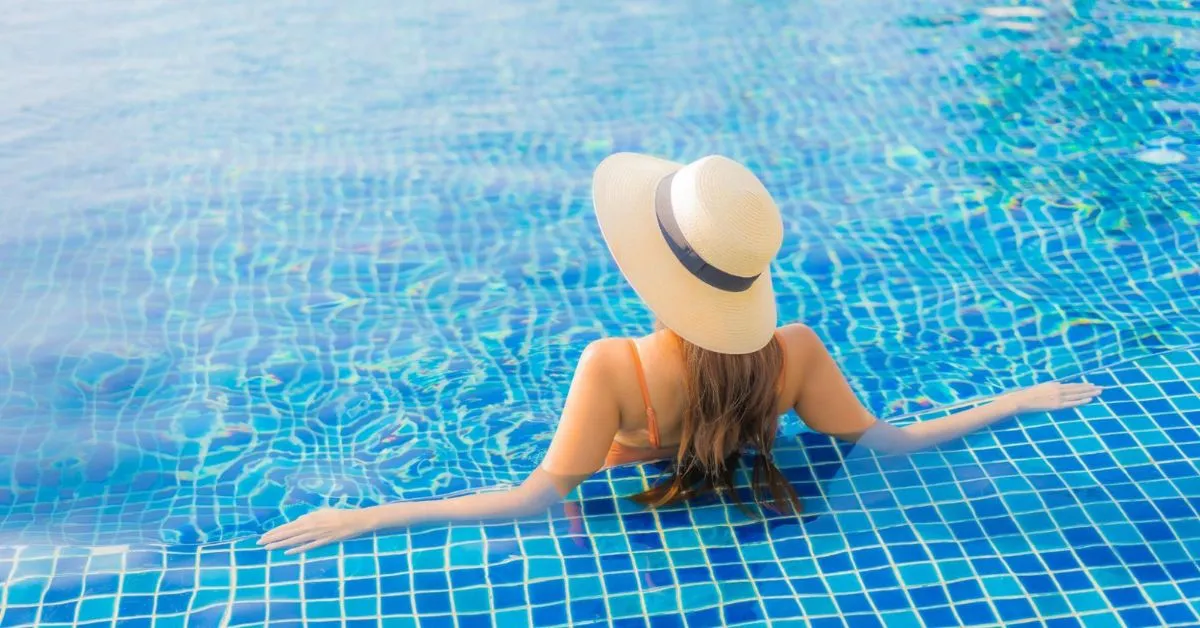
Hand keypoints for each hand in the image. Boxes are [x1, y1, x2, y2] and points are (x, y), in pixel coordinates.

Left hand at [258, 508, 375, 554]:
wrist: (354, 520)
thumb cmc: (338, 514)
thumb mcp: (321, 511)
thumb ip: (309, 516)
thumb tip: (299, 521)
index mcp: (309, 518)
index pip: (287, 526)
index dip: (275, 531)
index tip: (263, 535)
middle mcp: (310, 526)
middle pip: (287, 533)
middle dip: (272, 538)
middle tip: (259, 543)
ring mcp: (316, 535)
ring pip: (294, 540)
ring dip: (280, 544)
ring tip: (268, 548)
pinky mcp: (323, 542)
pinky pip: (308, 547)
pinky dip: (297, 549)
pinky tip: (287, 552)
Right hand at [997, 381, 1102, 413]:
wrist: (1020, 399)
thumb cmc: (1027, 395)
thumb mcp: (1040, 388)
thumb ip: (1050, 388)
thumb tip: (1058, 387)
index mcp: (1054, 385)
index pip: (1072, 385)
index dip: (1083, 385)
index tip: (1092, 384)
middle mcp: (1058, 389)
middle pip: (1078, 388)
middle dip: (1091, 388)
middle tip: (1102, 387)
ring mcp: (1058, 397)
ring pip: (1077, 394)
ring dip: (1089, 393)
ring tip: (1100, 392)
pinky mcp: (1057, 405)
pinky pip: (1072, 403)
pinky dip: (1082, 400)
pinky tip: (1090, 399)